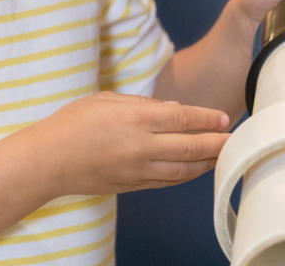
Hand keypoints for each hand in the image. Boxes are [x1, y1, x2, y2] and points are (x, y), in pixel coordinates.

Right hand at [36, 91, 230, 194]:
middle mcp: (142, 145)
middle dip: (217, 142)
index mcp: (134, 118)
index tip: (223, 118)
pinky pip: (168, 182)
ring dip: (208, 162)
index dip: (207, 119)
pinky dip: (187, 176)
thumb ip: (141, 103)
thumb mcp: (105, 99)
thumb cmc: (72, 123)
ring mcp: (139, 169)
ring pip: (185, 169)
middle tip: (235, 138)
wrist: (49, 159)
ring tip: (222, 155)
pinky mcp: (134, 185)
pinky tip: (196, 169)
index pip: (182, 118)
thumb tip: (173, 110)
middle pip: (191, 146)